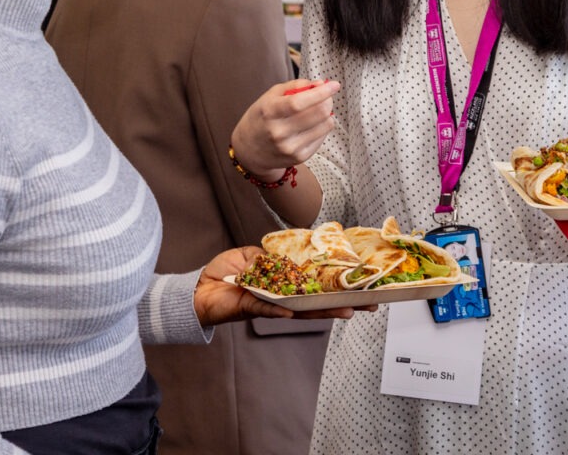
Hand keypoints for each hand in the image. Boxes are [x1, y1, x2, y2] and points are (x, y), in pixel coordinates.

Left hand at [192, 247, 361, 325]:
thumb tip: (287, 259)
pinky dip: (281, 310)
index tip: (362, 280)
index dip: (337, 282)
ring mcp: (269, 305)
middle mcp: (281, 296)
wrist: (198, 290)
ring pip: (301, 309)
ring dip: (323, 310)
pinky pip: (269, 309)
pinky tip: (296, 312)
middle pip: (317, 300)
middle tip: (370, 303)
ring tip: (347, 311)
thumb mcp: (249, 256)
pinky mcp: (251, 308)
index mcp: (283, 281)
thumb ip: (270, 258)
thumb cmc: (223, 273)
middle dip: (344, 301)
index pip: (315, 282)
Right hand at [230, 79, 339, 180]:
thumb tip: (321, 84)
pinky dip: (322, 126)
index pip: (299, 102)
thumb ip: (296, 86)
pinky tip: (313, 124)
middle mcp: (279, 132)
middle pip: (318, 113)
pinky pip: (323, 137)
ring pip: (325, 124)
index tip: (335, 85)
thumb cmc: (262, 117)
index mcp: (270, 112)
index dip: (321, 93)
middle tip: (326, 96)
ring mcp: (290, 147)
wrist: (249, 150)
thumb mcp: (271, 96)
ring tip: (318, 110)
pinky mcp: (299, 157)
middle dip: (327, 100)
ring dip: (327, 113)